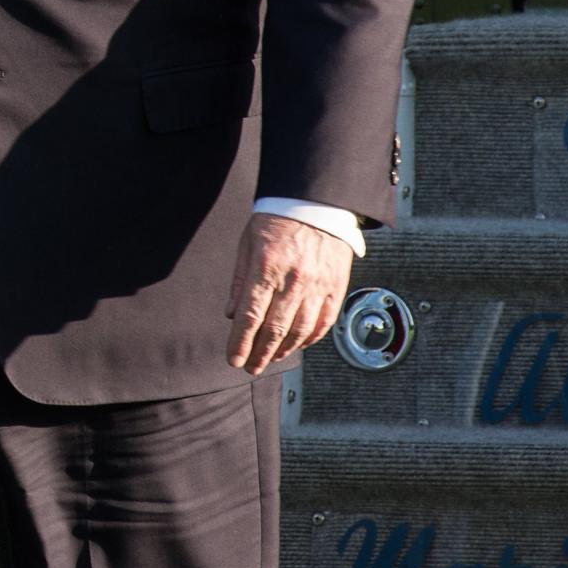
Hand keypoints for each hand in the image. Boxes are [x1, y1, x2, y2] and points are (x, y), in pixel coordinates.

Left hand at [225, 212, 351, 375]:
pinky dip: (310, 338)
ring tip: (271, 359)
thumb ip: (239, 281)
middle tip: (250, 367)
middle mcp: (294, 279)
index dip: (240, 342)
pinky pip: (324, 321)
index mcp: (267, 267)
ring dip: (284, 350)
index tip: (233, 359)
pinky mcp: (336, 285)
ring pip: (300, 330)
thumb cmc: (277, 218)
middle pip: (275, 329)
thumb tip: (231, 315)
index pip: (250, 316)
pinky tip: (298, 345)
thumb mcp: (247, 243)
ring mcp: (318, 284)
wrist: (316, 200)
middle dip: (260, 353)